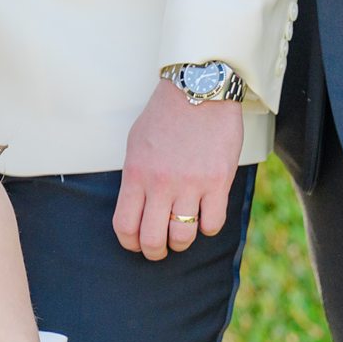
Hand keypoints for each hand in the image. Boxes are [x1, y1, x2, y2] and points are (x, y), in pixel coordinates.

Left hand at [115, 81, 246, 260]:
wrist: (199, 89)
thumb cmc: (165, 115)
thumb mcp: (136, 144)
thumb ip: (135, 177)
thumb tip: (136, 207)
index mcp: (135, 175)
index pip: (124, 226)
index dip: (130, 244)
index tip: (136, 244)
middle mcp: (160, 184)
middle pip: (152, 239)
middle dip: (155, 252)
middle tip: (160, 249)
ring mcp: (190, 184)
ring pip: (183, 236)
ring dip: (181, 243)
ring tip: (183, 235)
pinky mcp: (217, 181)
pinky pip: (212, 223)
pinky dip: (208, 228)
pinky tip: (206, 217)